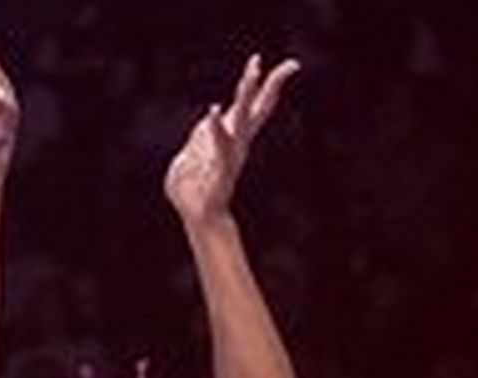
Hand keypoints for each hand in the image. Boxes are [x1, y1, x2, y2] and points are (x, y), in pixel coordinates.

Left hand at [164, 55, 299, 224]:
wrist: (197, 217)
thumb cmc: (191, 189)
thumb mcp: (187, 158)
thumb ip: (196, 138)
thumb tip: (208, 121)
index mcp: (231, 137)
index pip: (247, 107)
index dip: (258, 84)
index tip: (260, 59)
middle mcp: (238, 142)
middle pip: (257, 108)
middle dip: (270, 84)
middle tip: (290, 64)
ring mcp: (233, 153)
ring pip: (244, 119)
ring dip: (247, 94)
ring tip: (253, 73)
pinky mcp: (223, 167)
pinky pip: (220, 144)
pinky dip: (215, 127)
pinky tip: (212, 110)